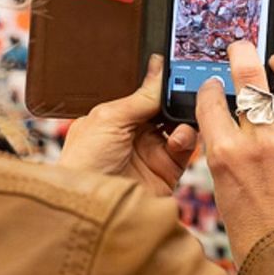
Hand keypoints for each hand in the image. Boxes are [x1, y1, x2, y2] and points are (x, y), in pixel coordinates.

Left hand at [59, 55, 199, 195]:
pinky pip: (186, 149)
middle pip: (168, 109)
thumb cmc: (84, 163)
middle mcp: (136, 133)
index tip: (179, 68)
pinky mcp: (167, 171)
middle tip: (189, 89)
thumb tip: (158, 68)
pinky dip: (188, 139)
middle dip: (179, 99)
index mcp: (118, 116)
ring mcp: (152, 152)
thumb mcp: (109, 118)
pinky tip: (179, 138)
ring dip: (185, 118)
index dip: (163, 83)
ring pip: (181, 126)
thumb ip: (140, 97)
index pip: (147, 94)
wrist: (91, 205)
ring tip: (182, 116)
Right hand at [197, 41, 273, 263]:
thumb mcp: (224, 191)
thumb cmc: (255, 235)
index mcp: (226, 155)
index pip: (210, 101)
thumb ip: (226, 154)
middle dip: (242, 54)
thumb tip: (232, 127)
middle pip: (248, 79)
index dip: (210, 87)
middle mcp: (261, 142)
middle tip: (240, 48)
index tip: (214, 84)